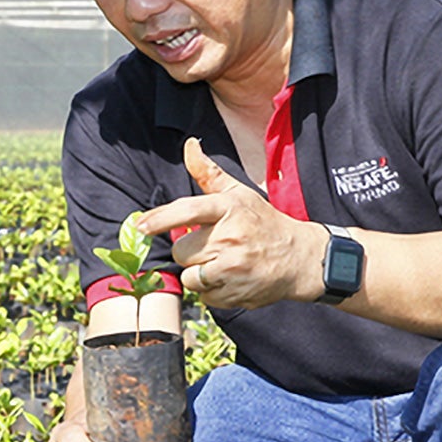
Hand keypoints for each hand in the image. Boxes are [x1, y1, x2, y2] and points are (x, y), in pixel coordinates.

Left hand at [138, 137, 326, 308]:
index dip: (160, 219)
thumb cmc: (262, 223)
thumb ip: (208, 174)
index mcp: (229, 208)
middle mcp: (230, 237)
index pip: (187, 210)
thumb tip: (189, 145)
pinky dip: (211, 291)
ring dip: (198, 274)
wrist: (300, 259)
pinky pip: (203, 296)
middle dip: (190, 251)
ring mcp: (233, 267)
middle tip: (213, 247)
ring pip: (189, 276)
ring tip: (222, 264)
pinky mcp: (236, 293)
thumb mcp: (239, 194)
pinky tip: (230, 280)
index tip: (141, 226)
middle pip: (181, 250)